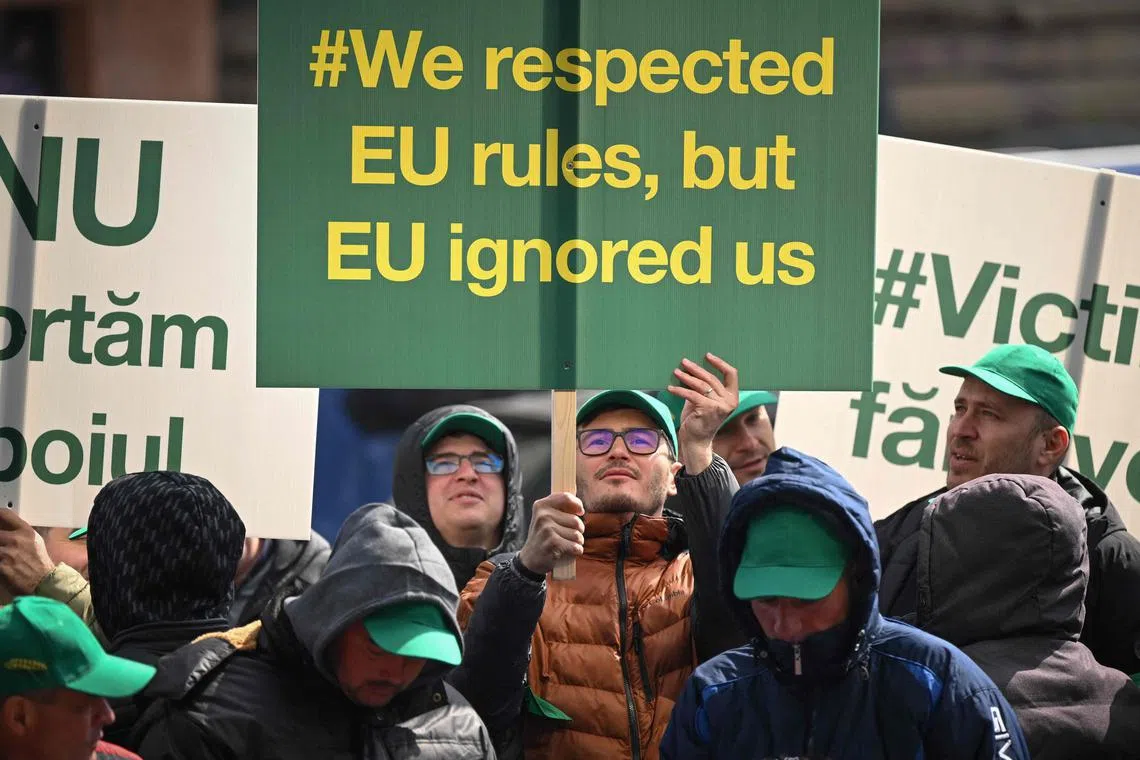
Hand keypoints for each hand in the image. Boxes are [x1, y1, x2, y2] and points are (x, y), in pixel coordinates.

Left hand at [0, 508, 56, 594]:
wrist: (44, 583)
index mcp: (26, 531)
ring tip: (1, 555)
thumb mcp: (35, 543)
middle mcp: (16, 539)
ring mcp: (8, 552)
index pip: (4, 514)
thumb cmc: (39, 564)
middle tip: (0, 545)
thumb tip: (5, 529)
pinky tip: (1, 564)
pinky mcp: (1, 566)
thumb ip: (20, 534)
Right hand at [518, 493, 584, 575]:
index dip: (577, 505)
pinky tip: (569, 551)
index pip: (566, 497)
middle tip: (568, 535)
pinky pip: (576, 546)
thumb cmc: (543, 536)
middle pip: (576, 520)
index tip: (580, 512)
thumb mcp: (545, 518)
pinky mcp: (552, 543)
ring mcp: (547, 529)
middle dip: (578, 530)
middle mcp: (543, 516)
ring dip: (577, 542)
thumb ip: (559, 508)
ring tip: (567, 544)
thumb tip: (579, 508)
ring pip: (577, 535)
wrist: (530, 558)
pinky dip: (577, 550)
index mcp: (541, 506)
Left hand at [667, 353, 739, 472]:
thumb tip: (690, 367)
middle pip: (712, 378)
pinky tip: (670, 387)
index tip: (707, 355)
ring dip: (686, 377)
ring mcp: (720, 406)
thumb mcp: (703, 400)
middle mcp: (730, 401)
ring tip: (675, 371)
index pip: (731, 374)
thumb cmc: (698, 419)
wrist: (696, 441)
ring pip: (701, 385)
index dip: (719, 363)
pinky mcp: (707, 410)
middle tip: (684, 361)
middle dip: (696, 368)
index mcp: (733, 397)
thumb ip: (702, 387)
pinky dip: (679, 390)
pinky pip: (691, 395)